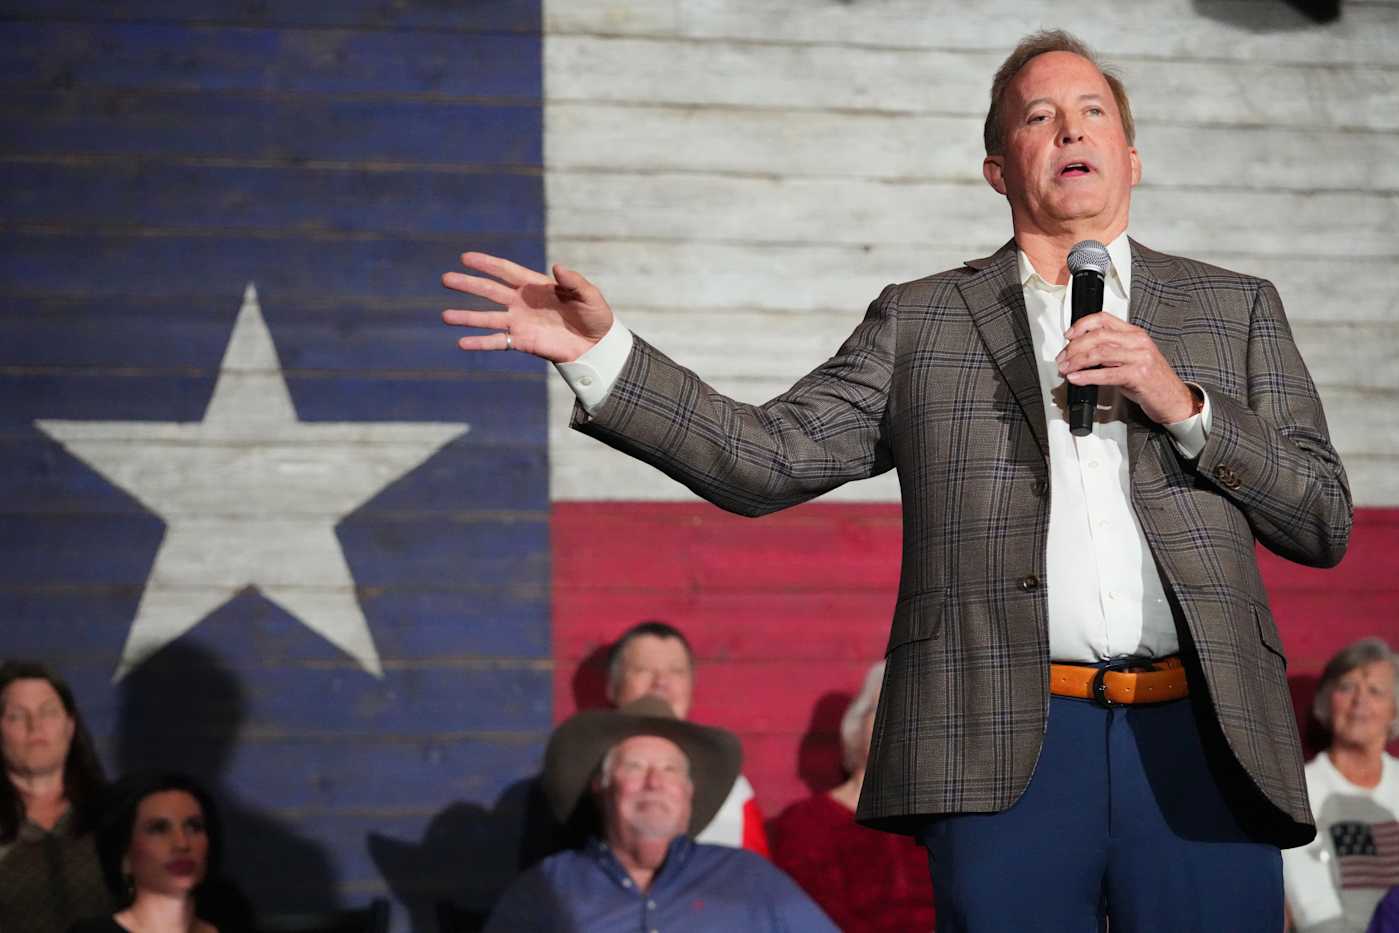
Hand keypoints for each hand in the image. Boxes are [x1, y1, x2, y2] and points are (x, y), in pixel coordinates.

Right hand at [442, 252, 613, 362]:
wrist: (597, 345)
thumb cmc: (594, 315)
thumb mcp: (589, 295)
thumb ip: (574, 281)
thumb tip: (557, 267)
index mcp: (535, 285)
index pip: (506, 271)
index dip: (486, 263)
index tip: (465, 257)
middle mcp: (522, 302)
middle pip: (490, 291)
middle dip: (468, 284)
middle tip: (445, 279)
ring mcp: (520, 322)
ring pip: (488, 317)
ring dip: (467, 317)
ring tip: (445, 316)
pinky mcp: (522, 342)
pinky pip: (498, 341)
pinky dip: (480, 342)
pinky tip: (462, 343)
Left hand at [1056, 313, 1195, 424]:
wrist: (1174, 399)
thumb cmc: (1151, 381)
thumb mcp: (1131, 359)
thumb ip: (1110, 352)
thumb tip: (1081, 353)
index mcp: (1135, 334)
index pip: (1104, 319)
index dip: (1082, 324)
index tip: (1068, 335)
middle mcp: (1137, 342)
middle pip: (1098, 336)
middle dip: (1074, 347)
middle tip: (1062, 358)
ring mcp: (1140, 357)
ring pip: (1099, 352)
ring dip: (1076, 361)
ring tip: (1065, 368)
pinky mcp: (1138, 375)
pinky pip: (1106, 373)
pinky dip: (1087, 376)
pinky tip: (1076, 378)